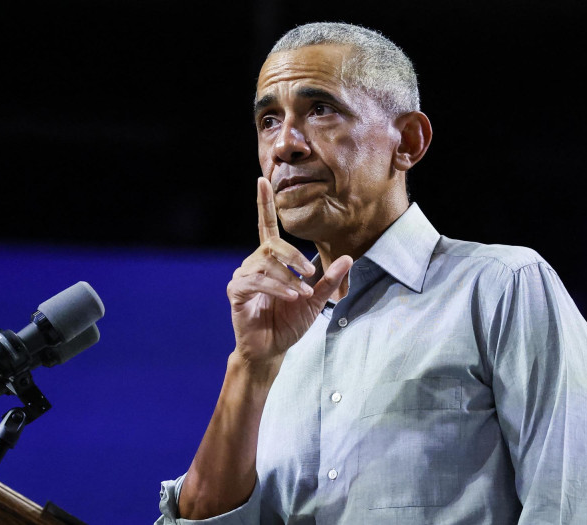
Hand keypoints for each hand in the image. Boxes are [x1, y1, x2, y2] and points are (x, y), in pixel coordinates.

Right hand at [227, 177, 351, 366]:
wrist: (271, 349)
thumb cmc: (290, 323)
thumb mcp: (316, 300)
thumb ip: (330, 280)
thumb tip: (349, 258)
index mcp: (271, 260)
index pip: (266, 226)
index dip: (263, 203)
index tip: (261, 180)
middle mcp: (254, 263)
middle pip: (272, 246)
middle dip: (294, 257)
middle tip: (310, 274)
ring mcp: (243, 277)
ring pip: (265, 264)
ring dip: (287, 278)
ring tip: (301, 294)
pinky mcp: (236, 292)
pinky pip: (256, 281)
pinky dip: (275, 288)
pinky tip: (290, 297)